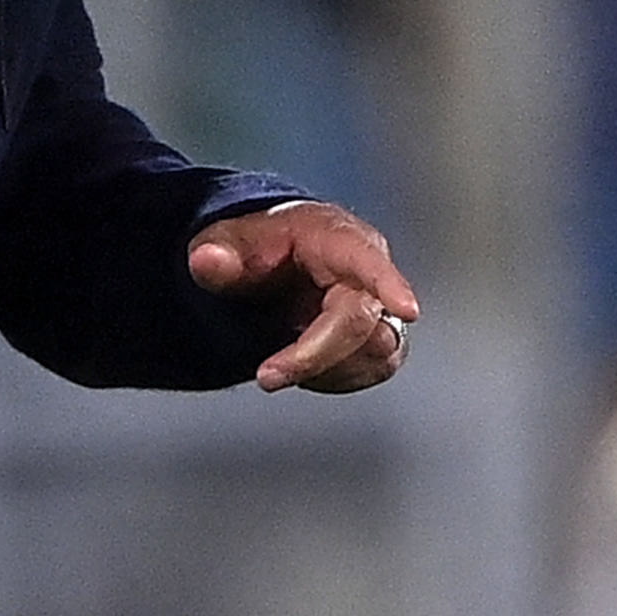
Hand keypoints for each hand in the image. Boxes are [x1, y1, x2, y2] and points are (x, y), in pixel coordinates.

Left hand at [187, 200, 418, 393]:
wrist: (272, 264)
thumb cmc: (258, 246)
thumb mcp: (226, 242)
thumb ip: (217, 253)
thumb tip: (208, 260)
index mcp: (336, 237)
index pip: (368, 260)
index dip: (390, 285)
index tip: (408, 309)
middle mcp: (367, 273)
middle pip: (361, 323)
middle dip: (314, 355)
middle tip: (266, 375)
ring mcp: (377, 308)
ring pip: (373, 354)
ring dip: (324, 369)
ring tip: (280, 361)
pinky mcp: (378, 339)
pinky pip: (371, 370)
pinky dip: (332, 378)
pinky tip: (302, 364)